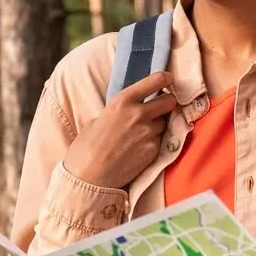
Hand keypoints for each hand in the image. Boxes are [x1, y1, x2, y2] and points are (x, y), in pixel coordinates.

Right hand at [62, 71, 175, 190]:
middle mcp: (139, 114)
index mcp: (123, 100)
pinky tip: (140, 149)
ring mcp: (148, 133)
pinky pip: (160, 141)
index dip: (165, 79)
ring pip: (166, 123)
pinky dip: (154, 142)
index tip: (168, 79)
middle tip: (160, 109)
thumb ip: (118, 111)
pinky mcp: (153, 150)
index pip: (156, 80)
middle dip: (167, 104)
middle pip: (169, 101)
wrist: (88, 176)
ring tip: (142, 134)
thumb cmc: (86, 147)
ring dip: (159, 125)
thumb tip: (128, 110)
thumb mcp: (98, 119)